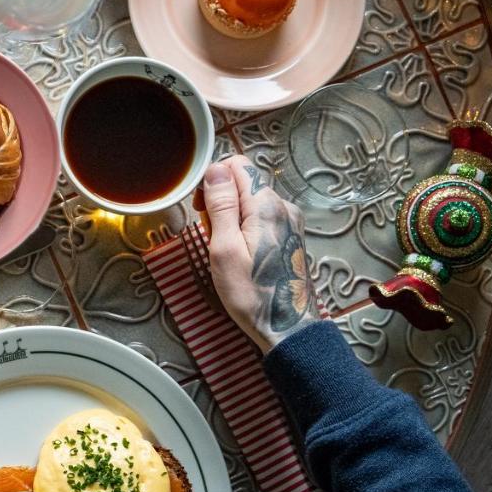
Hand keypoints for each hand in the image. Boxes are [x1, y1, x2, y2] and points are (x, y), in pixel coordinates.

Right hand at [202, 155, 319, 352]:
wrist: (286, 326)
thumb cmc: (251, 292)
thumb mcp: (224, 248)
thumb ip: (221, 205)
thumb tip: (215, 169)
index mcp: (267, 205)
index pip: (238, 165)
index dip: (213, 181)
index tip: (201, 209)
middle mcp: (284, 206)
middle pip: (244, 182)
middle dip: (220, 200)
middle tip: (210, 233)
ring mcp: (290, 221)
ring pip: (251, 200)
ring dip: (231, 216)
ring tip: (225, 247)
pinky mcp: (290, 235)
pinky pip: (261, 217)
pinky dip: (245, 227)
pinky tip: (240, 252)